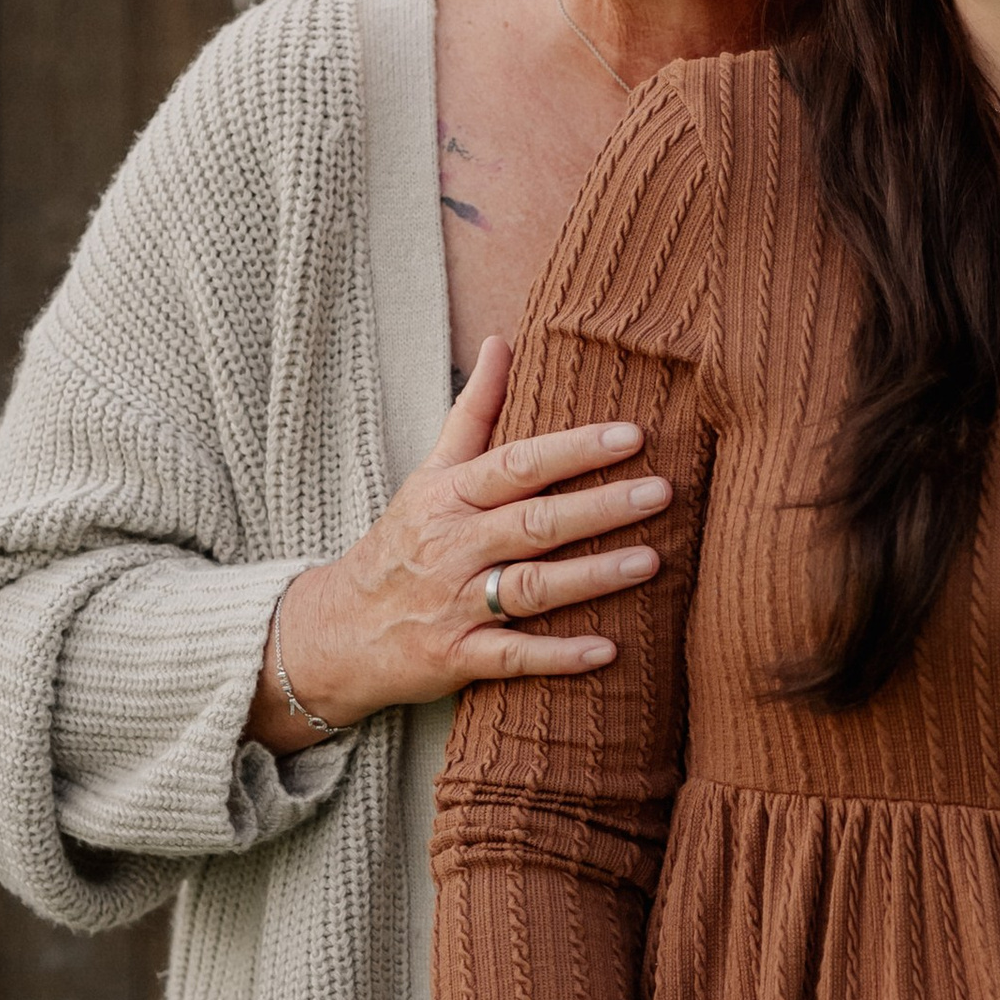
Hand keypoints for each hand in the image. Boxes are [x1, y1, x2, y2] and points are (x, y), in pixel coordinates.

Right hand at [243, 338, 669, 745]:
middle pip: (533, 522)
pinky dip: (559, 657)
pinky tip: (608, 651)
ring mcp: (454, 605)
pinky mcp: (457, 659)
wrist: (336, 631)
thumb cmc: (401, 544)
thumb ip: (474, 411)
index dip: (575, 449)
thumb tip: (502, 340)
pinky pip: (513, 658)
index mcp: (449, 496)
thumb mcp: (429, 474)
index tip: (631, 434)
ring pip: (530, 587)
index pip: (517, 464)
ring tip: (652, 561)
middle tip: (663, 491)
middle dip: (600, 506)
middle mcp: (452, 547)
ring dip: (592, 576)